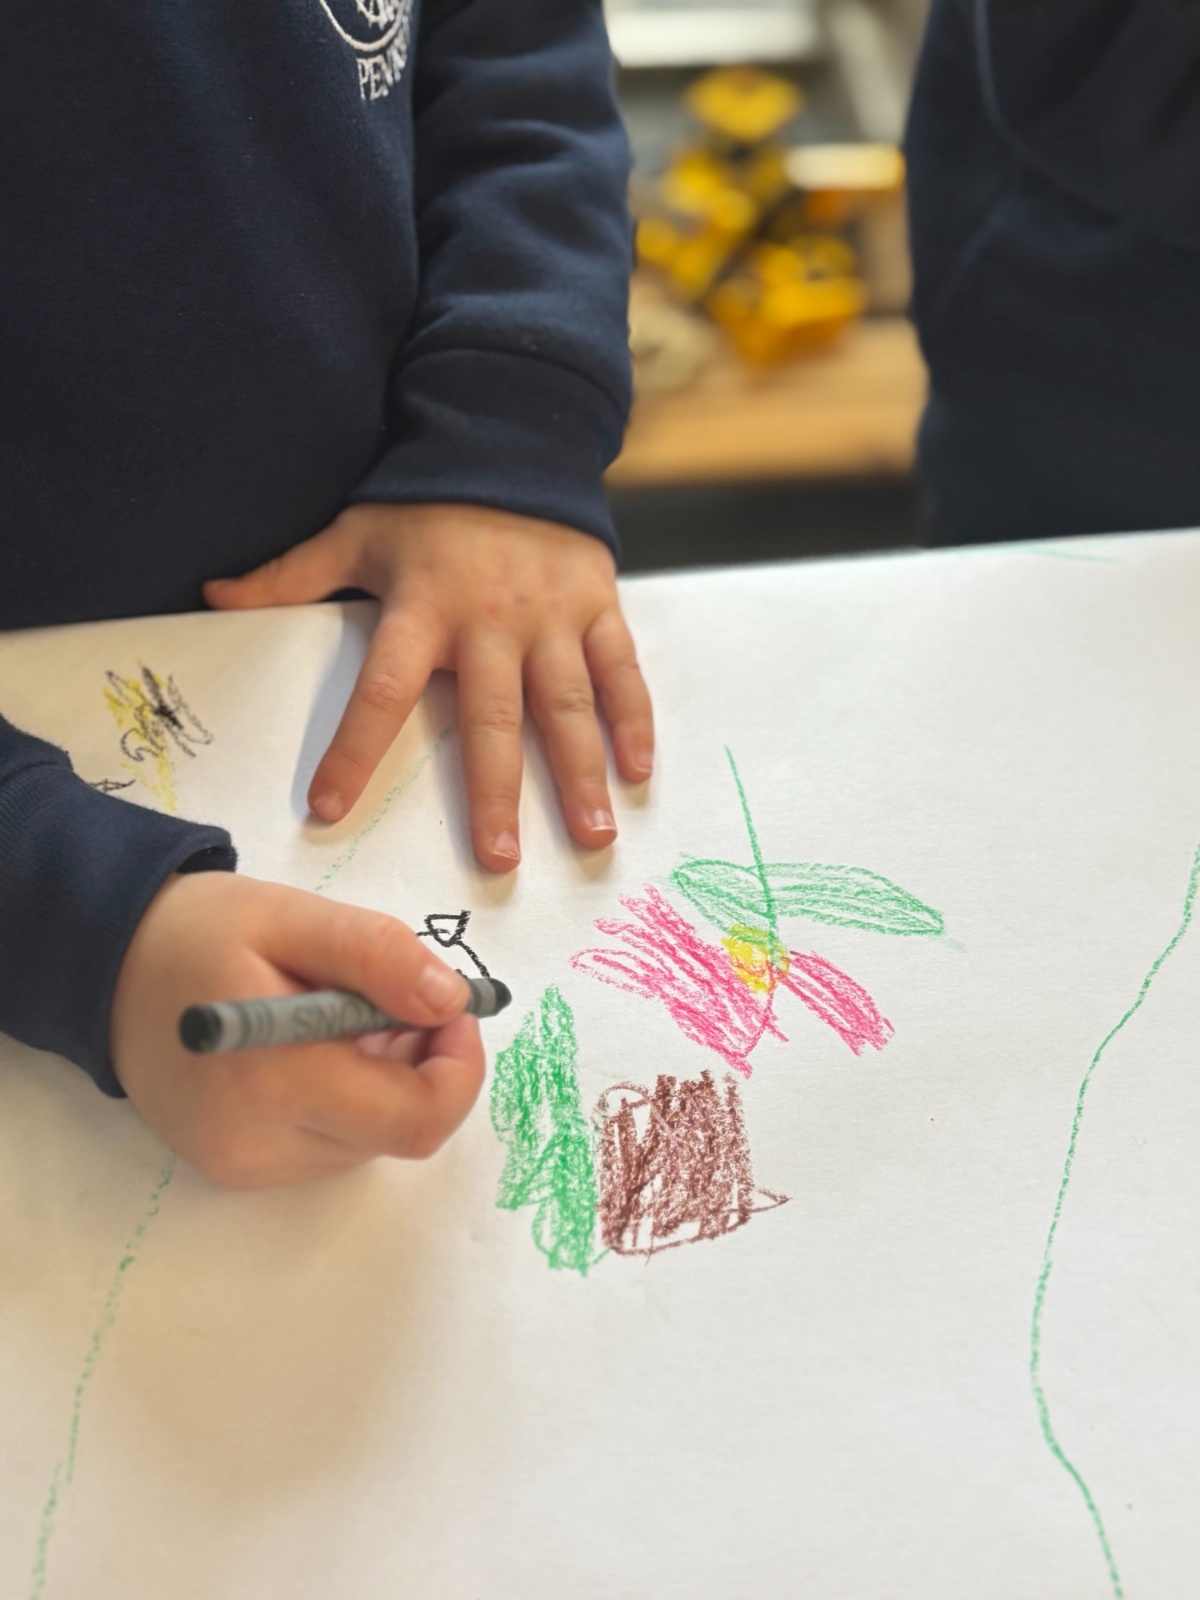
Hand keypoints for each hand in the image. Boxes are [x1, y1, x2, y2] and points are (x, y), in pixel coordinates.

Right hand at [110, 872, 484, 1188]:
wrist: (105, 965)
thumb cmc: (199, 932)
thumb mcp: (293, 916)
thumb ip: (376, 955)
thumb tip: (451, 1002)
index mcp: (276, 1081)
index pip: (416, 1120)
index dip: (457, 1068)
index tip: (451, 1006)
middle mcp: (260, 1144)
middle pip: (399, 1132)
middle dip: (423, 1065)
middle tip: (396, 997)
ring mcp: (244, 1165)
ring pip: (369, 1140)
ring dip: (385, 1080)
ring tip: (341, 1012)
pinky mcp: (236, 1168)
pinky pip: (329, 1144)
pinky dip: (347, 1097)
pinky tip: (314, 1045)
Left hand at [204, 503, 653, 870]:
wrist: (513, 439)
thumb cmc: (427, 503)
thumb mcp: (354, 531)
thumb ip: (290, 573)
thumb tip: (212, 595)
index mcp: (422, 607)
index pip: (382, 690)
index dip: (354, 749)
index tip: (329, 807)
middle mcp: (490, 620)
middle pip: (490, 718)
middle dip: (495, 794)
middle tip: (499, 861)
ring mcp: (551, 616)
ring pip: (566, 705)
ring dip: (579, 773)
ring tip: (590, 835)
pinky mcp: (598, 606)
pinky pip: (620, 671)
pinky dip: (632, 720)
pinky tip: (637, 773)